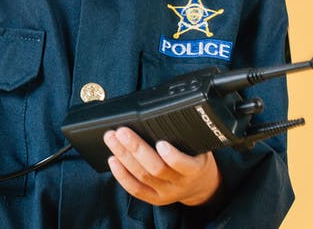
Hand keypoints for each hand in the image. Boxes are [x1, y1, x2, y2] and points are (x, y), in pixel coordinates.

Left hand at [104, 127, 220, 206]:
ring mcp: (166, 193)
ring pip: (142, 176)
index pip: (183, 165)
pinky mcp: (154, 198)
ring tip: (112, 139)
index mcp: (194, 169)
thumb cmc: (196, 158)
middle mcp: (179, 183)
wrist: (200, 185)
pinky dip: (121, 175)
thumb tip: (159, 114)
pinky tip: (113, 160)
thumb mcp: (199, 147)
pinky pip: (135, 190)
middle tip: (122, 131)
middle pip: (156, 169)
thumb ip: (184, 137)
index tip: (160, 142)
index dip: (172, 156)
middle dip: (136, 148)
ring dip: (124, 156)